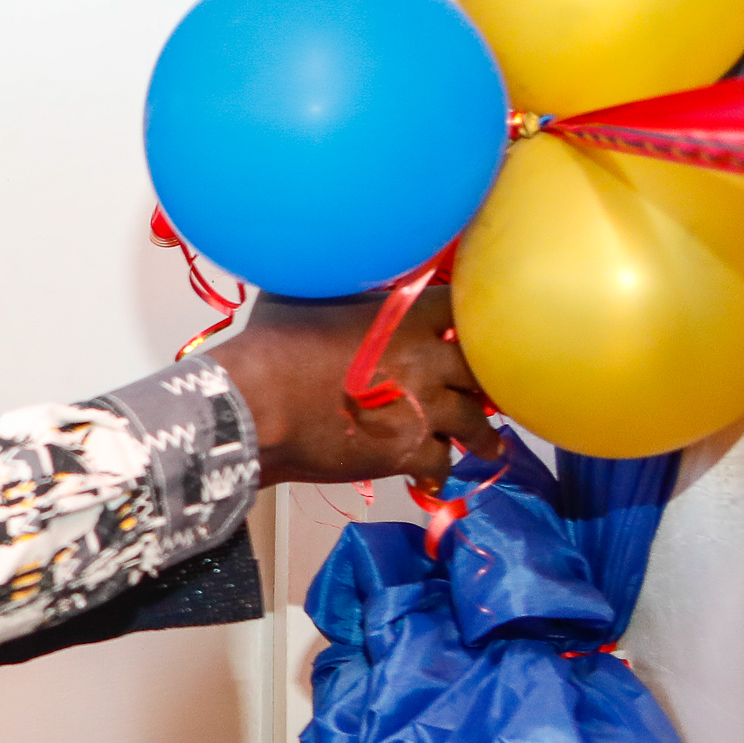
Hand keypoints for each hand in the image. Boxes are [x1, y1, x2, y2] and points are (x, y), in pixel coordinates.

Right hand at [210, 285, 501, 489]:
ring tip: (486, 442)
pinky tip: (433, 477)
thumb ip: (332, 283)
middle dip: (485, 380)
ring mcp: (422, 409)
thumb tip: (324, 265)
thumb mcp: (299, 294)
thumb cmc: (269, 347)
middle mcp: (426, 360)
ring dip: (480, 434)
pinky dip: (438, 471)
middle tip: (488, 389)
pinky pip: (441, 463)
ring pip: (473, 422)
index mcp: (405, 316)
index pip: (460, 309)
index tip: (467, 332)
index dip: (466, 321)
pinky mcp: (407, 452)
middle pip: (481, 369)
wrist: (255, 408)